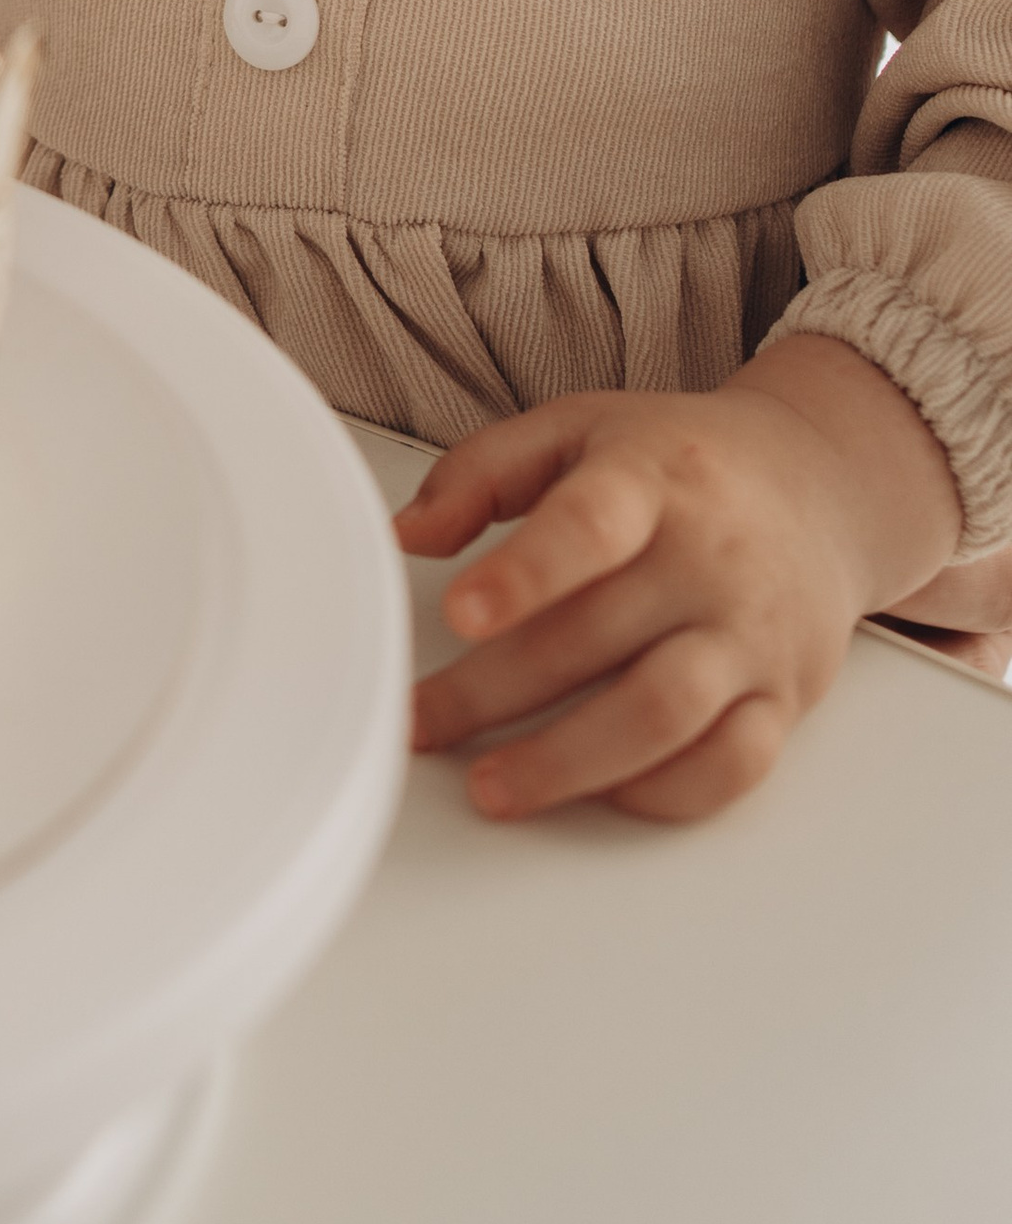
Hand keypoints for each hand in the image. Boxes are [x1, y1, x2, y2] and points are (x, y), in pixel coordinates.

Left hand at [396, 335, 962, 822]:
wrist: (820, 485)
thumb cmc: (678, 462)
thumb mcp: (577, 429)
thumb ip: (482, 471)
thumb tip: (405, 534)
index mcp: (652, 480)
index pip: (590, 525)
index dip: (525, 573)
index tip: (460, 612)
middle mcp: (709, 559)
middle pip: (597, 639)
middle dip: (492, 693)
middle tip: (420, 723)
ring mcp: (750, 634)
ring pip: (662, 716)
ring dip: (567, 764)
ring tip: (490, 786)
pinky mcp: (784, 697)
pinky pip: (731, 766)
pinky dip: (661, 794)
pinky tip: (594, 794)